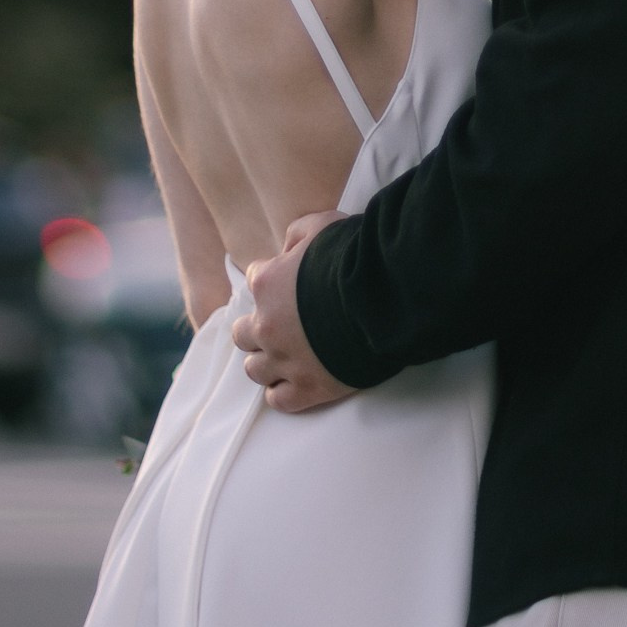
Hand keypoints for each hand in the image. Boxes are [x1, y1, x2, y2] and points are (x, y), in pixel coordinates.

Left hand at [232, 216, 356, 412]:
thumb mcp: (322, 225)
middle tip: (281, 325)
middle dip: (258, 328)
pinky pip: (278, 400)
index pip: (254, 281)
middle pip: (243, 334)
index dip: (272, 282)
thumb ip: (298, 233)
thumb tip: (289, 248)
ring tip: (284, 358)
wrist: (383, 297)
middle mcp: (267, 325)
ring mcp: (285, 361)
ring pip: (255, 369)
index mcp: (267, 284)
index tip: (289, 285)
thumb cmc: (354, 256)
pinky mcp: (307, 389)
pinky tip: (296, 383)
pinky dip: (283, 393)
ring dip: (266, 362)